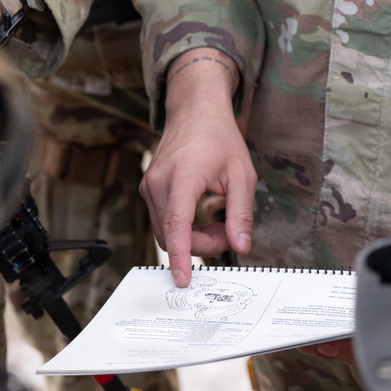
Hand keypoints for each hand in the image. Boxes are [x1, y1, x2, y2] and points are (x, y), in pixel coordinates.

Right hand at [140, 48, 254, 283]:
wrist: (195, 111)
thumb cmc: (220, 138)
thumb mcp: (242, 174)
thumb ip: (241, 213)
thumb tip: (241, 247)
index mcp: (182, 176)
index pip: (177, 224)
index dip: (180, 256)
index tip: (183, 279)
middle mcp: (158, 183)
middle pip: (173, 235)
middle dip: (202, 244)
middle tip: (230, 233)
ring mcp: (149, 186)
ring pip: (167, 232)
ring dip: (193, 238)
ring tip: (220, 223)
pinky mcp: (149, 190)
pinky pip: (164, 222)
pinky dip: (184, 229)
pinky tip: (203, 217)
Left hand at [310, 263, 390, 371]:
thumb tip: (379, 304)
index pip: (385, 351)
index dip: (350, 348)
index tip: (324, 341)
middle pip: (386, 362)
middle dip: (351, 350)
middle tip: (319, 337)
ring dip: (365, 350)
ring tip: (334, 336)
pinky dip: (385, 347)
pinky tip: (366, 334)